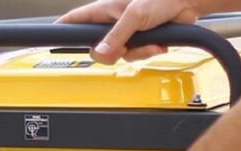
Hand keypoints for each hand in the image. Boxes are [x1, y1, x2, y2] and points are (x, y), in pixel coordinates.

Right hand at [56, 0, 200, 63]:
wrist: (186, 3)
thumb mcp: (135, 17)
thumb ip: (116, 36)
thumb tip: (99, 53)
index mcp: (104, 10)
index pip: (75, 20)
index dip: (63, 29)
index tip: (54, 38)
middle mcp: (113, 22)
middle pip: (98, 48)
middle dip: (113, 53)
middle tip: (124, 48)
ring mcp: (127, 33)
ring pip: (120, 55)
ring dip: (138, 52)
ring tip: (151, 42)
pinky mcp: (141, 41)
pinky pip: (137, 56)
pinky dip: (148, 52)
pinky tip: (158, 43)